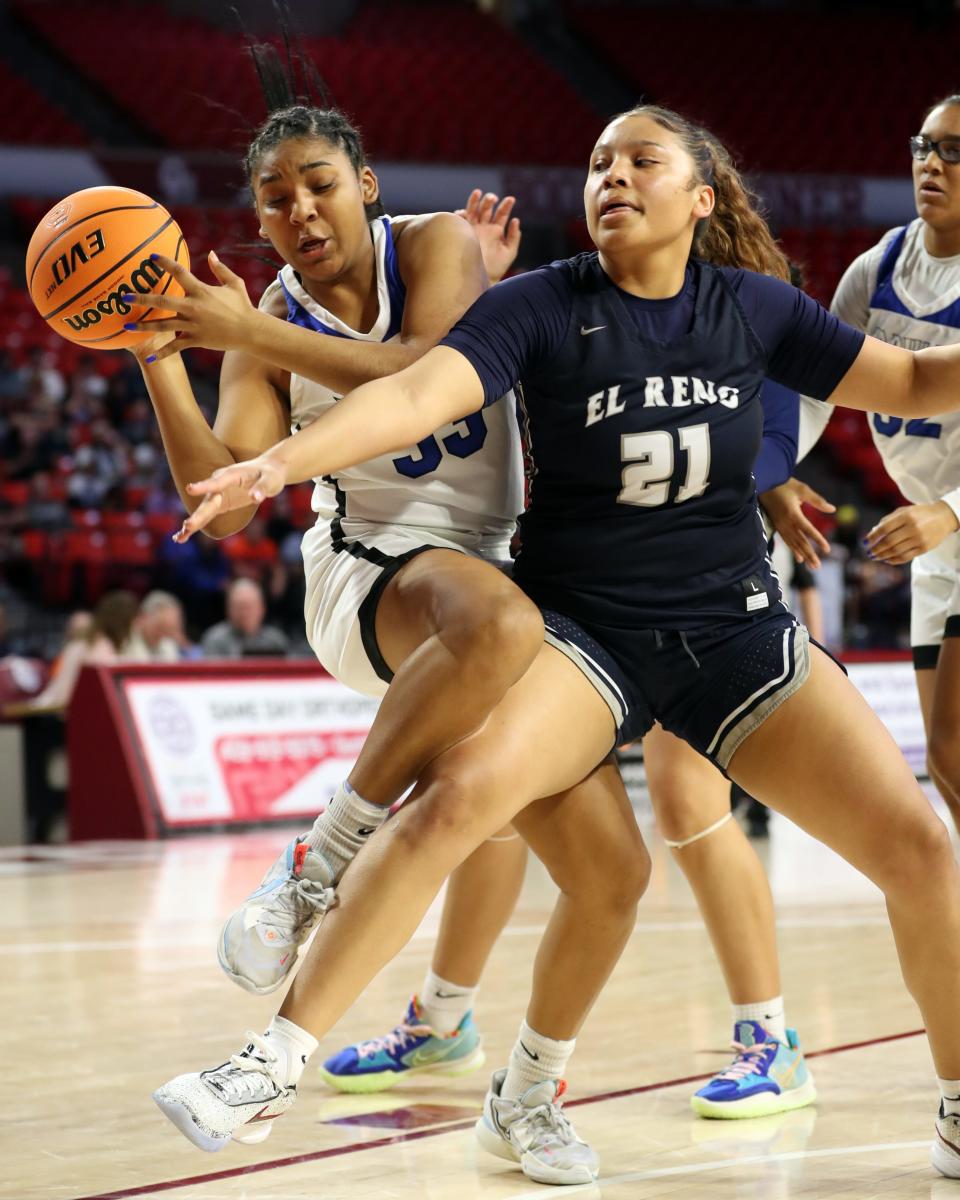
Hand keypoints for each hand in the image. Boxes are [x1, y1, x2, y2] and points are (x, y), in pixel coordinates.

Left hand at [121, 251, 258, 361]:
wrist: (251, 331)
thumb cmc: (243, 306)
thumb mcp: (234, 284)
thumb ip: (220, 269)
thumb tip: (211, 253)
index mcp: (201, 291)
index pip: (180, 273)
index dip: (165, 264)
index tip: (151, 258)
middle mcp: (194, 307)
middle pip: (163, 301)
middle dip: (143, 298)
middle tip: (124, 296)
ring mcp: (194, 325)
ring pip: (164, 325)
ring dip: (144, 325)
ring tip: (127, 326)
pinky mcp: (196, 340)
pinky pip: (176, 346)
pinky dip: (162, 352)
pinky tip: (149, 357)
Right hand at [174, 455, 286, 541]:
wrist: (267, 470)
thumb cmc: (270, 474)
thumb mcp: (271, 480)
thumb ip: (262, 488)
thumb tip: (255, 497)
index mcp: (231, 475)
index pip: (216, 482)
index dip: (203, 486)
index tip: (190, 489)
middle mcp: (219, 484)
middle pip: (208, 502)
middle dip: (198, 515)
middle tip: (187, 526)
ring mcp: (217, 494)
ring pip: (203, 511)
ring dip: (192, 524)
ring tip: (179, 538)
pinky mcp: (219, 504)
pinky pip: (205, 516)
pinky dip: (195, 526)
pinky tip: (182, 537)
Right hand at [456, 189, 520, 282]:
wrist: (480, 279)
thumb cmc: (496, 268)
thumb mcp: (509, 252)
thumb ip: (514, 237)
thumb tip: (516, 220)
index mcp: (496, 231)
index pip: (501, 214)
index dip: (506, 206)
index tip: (511, 199)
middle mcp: (484, 228)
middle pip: (487, 209)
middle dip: (490, 201)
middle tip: (493, 198)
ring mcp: (473, 229)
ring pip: (473, 210)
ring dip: (476, 201)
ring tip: (480, 193)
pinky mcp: (462, 233)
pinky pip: (460, 219)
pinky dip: (461, 213)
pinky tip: (464, 211)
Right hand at [760, 477, 835, 568]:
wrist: (764, 484)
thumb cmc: (784, 484)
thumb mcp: (803, 490)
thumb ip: (818, 501)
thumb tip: (833, 509)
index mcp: (793, 514)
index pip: (808, 530)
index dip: (818, 540)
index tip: (827, 550)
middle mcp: (786, 523)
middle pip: (800, 542)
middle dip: (809, 554)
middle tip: (817, 566)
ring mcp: (780, 526)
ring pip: (793, 544)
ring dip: (803, 555)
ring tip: (812, 566)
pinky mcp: (777, 526)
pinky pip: (786, 541)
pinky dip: (793, 550)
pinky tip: (799, 558)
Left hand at [863, 500, 958, 564]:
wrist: (944, 517)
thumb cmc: (919, 514)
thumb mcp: (904, 511)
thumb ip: (888, 520)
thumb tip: (872, 533)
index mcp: (906, 516)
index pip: (884, 528)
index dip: (872, 537)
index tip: (864, 542)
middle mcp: (913, 527)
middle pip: (889, 542)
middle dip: (876, 549)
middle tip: (869, 553)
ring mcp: (919, 539)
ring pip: (896, 551)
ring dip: (883, 556)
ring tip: (875, 557)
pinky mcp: (924, 548)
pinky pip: (906, 557)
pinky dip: (894, 560)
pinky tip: (887, 560)